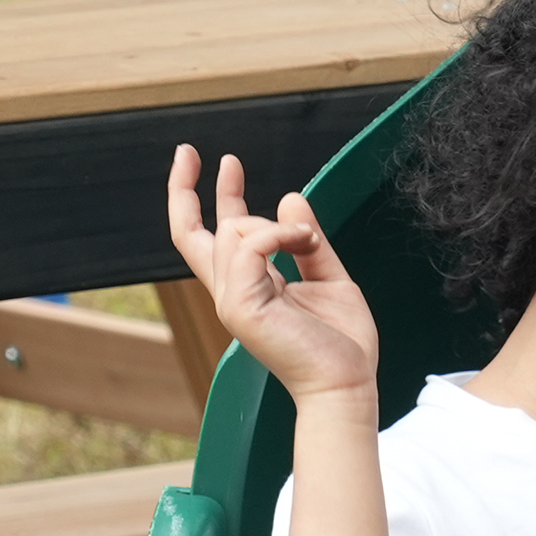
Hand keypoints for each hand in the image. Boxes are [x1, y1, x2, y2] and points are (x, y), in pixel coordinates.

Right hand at [166, 144, 382, 405]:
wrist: (347, 384)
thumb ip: (308, 241)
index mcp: (248, 288)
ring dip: (276, 223)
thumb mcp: (330, 279)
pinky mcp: (241, 305)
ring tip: (308, 238)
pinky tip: (303, 240)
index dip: (199, 199)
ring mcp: (231, 300)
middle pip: (191, 234)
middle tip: (195, 152)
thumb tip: (290, 197)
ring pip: (231, 231)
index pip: (208, 239)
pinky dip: (278, 232)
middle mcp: (231, 293)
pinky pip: (249, 244)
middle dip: (188, 188)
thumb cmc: (342, 344)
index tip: (211, 163)